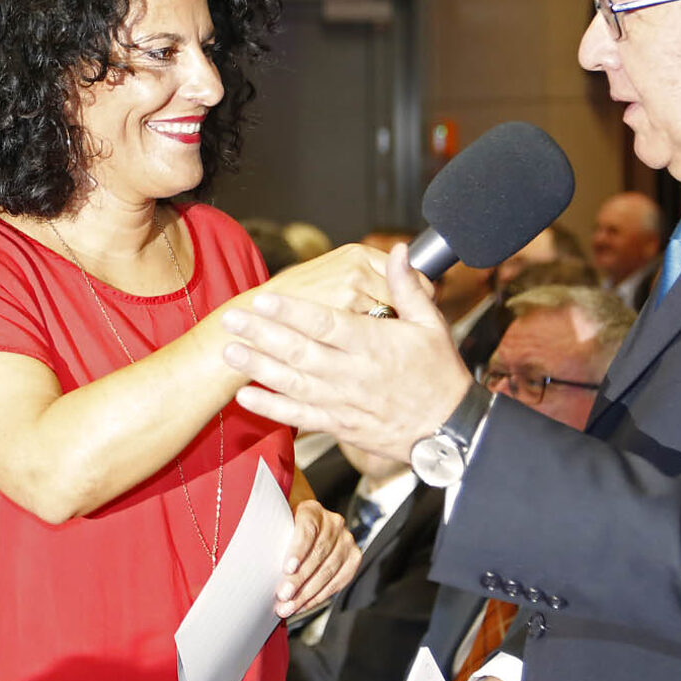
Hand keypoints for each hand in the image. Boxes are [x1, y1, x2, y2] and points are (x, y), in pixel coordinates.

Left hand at [223, 244, 473, 461]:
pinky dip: (272, 408)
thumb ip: (409, 287)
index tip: (266, 299)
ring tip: (230, 351)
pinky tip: (246, 396)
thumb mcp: (432, 325)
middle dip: (262, 334)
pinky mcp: (341, 425)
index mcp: (374, 344)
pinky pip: (301, 416)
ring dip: (259, 367)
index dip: (293, 312)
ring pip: (293, 383)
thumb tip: (401, 250)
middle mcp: (354, 373)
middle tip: (232, 318)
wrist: (450, 430)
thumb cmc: (441, 375)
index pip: (326, 324)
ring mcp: (344, 401)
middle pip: (300, 351)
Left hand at [274, 499, 359, 616]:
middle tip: (283, 596)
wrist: (306, 526)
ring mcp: (346, 540)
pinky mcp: (353, 558)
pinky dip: (319, 596)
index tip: (287, 568)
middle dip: (300, 579)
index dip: (298, 550)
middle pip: (318, 553)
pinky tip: (304, 604)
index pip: (307, 529)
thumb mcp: (278, 526)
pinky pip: (338, 581)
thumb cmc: (286, 529)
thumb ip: (270, 537)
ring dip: (307, 593)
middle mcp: (333, 522)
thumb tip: (250, 562)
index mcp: (312, 510)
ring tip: (289, 606)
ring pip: (328, 570)